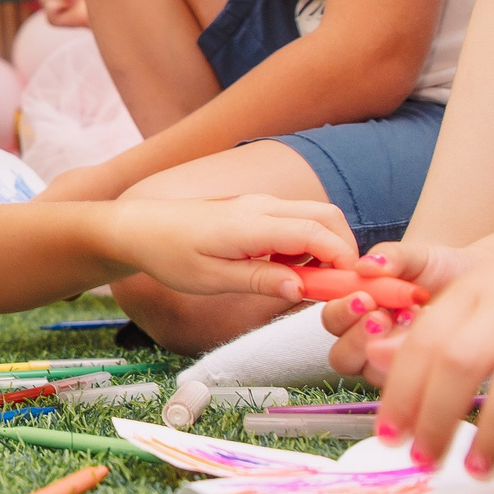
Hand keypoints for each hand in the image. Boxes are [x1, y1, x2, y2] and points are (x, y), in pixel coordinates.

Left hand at [111, 193, 357, 296]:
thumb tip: (302, 289)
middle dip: (344, 250)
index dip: (343, 260)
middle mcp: (262, 206)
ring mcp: (260, 204)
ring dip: (324, 247)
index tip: (353, 288)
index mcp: (253, 224)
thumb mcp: (212, 279)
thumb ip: (260, 281)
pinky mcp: (256, 208)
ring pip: (314, 216)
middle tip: (337, 287)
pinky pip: (295, 220)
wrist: (140, 228)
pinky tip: (284, 269)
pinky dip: (306, 243)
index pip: (318, 233)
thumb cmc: (170, 255)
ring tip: (304, 282)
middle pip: (327, 217)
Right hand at [323, 242, 476, 380]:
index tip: (363, 297)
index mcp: (353, 309)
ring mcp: (387, 362)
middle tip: (383, 317)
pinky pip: (401, 380)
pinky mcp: (410, 376)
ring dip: (385, 352)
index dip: (340, 312)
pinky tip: (431, 336)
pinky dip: (413, 360)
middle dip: (357, 338)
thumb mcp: (414, 256)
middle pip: (341, 355)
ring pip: (367, 372)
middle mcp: (363, 339)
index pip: (331, 319)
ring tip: (411, 325)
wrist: (472, 282)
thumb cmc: (437, 269)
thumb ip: (389, 257)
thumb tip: (363, 266)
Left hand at [373, 226, 493, 477]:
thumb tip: (373, 358)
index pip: (424, 343)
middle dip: (435, 417)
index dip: (401, 392)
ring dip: (493, 429)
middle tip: (424, 461)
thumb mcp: (489, 288)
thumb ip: (438, 324)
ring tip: (477, 470)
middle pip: (460, 360)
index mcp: (477, 289)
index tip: (388, 437)